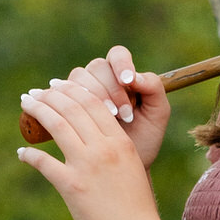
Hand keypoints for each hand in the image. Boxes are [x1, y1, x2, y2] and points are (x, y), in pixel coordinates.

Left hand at [17, 69, 164, 219]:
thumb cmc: (137, 211)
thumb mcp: (130, 171)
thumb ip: (113, 152)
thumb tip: (92, 143)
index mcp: (121, 142)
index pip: (93, 103)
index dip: (72, 90)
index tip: (57, 86)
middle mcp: (105, 149)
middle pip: (72, 108)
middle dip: (50, 95)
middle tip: (35, 92)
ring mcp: (88, 166)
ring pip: (57, 125)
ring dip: (37, 110)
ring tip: (25, 104)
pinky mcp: (72, 186)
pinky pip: (44, 162)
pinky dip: (30, 155)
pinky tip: (22, 153)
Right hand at [24, 44, 171, 169]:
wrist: (127, 165)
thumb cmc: (145, 138)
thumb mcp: (158, 114)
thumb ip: (153, 88)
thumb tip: (135, 75)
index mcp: (123, 74)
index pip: (117, 55)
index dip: (121, 64)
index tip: (128, 81)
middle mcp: (100, 78)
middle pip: (97, 67)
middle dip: (110, 88)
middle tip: (123, 114)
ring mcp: (81, 91)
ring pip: (78, 78)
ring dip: (92, 95)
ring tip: (109, 118)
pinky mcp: (66, 105)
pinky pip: (61, 94)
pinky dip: (69, 102)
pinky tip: (79, 116)